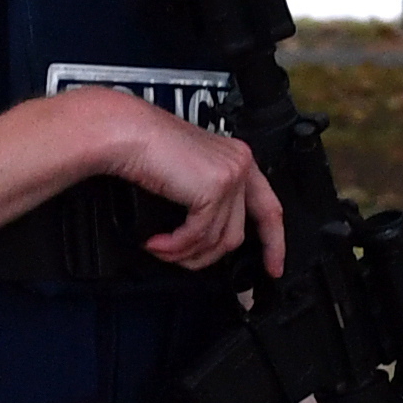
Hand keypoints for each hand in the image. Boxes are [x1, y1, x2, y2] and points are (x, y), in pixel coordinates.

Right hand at [74, 90, 289, 279]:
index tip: (273, 266)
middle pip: (239, 232)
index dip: (273, 242)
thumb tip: (207, 239)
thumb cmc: (147, 149)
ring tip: (162, 250)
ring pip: (217, 239)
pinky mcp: (214, 189)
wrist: (128, 134)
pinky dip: (176, 246)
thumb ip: (207, 201)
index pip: (269, 207)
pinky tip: (158, 243)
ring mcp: (230, 176)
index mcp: (238, 159)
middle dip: (213, 258)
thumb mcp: (189, 177)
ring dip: (186, 253)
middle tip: (193, 268)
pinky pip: (199, 235)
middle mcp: (240, 164)